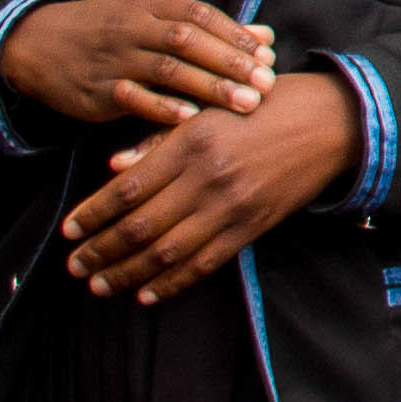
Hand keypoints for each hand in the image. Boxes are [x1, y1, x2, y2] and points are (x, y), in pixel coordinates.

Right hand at [0, 0, 271, 132]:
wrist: (36, 42)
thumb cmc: (108, 29)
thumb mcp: (151, 15)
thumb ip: (207, 27)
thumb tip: (264, 36)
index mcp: (150, 3)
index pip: (200, 14)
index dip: (236, 35)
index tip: (267, 56)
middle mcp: (133, 27)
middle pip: (188, 41)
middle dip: (230, 62)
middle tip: (266, 83)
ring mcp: (113, 58)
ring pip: (166, 70)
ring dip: (209, 87)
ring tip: (245, 104)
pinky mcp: (97, 90)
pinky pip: (133, 99)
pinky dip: (163, 108)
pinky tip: (192, 119)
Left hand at [63, 74, 359, 301]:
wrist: (333, 123)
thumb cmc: (266, 107)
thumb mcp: (210, 109)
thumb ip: (160, 139)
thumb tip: (113, 169)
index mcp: (193, 142)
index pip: (127, 189)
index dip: (92, 215)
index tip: (68, 231)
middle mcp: (209, 179)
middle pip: (140, 227)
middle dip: (101, 251)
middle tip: (74, 266)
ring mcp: (232, 207)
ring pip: (167, 253)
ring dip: (127, 274)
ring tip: (99, 286)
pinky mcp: (253, 227)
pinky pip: (204, 264)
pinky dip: (172, 283)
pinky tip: (146, 294)